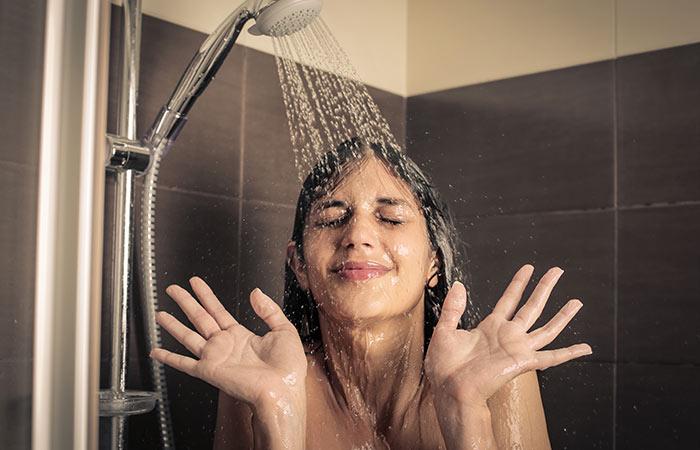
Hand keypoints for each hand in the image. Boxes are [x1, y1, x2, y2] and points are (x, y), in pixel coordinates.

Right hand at [150, 277, 307, 408]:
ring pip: (188, 336)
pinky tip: (156, 351)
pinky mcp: (209, 371)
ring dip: (173, 325)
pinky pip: (184, 364)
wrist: (282, 391)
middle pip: (200, 318)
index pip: (218, 311)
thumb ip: (269, 310)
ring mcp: (216, 358)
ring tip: (160, 313)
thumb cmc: (287, 369)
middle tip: (173, 289)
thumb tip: (255, 293)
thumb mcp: (284, 330)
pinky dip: (168, 358)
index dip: (206, 296)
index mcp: (242, 336)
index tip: (196, 283)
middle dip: (186, 302)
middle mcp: (225, 345)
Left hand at [424, 265, 591, 407]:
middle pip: (532, 306)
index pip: (509, 299)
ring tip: (577, 302)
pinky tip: (586, 348)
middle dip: (544, 288)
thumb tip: (459, 285)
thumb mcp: (444, 331)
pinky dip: (570, 353)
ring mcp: (518, 348)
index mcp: (490, 327)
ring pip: (547, 328)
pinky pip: (552, 357)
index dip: (519, 283)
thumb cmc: (444, 367)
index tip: (529, 268)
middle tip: (558, 271)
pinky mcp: (523, 362)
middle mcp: (508, 336)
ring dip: (563, 315)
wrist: (451, 389)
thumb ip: (452, 308)